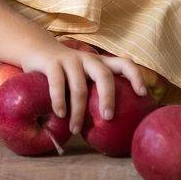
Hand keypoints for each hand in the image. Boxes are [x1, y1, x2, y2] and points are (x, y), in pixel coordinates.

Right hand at [18, 42, 149, 133]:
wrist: (37, 49)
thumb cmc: (66, 71)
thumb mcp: (83, 76)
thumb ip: (94, 90)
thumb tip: (109, 126)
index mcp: (100, 62)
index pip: (124, 64)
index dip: (136, 77)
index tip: (143, 94)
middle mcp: (88, 59)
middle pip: (104, 75)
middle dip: (108, 97)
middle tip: (108, 118)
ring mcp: (70, 60)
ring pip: (79, 86)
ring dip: (78, 111)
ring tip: (75, 130)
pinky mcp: (52, 63)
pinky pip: (58, 84)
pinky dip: (59, 100)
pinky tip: (60, 114)